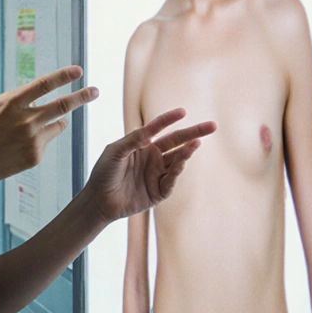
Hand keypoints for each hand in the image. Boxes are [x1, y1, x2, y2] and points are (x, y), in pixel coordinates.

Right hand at [0, 47, 98, 190]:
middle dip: (82, 97)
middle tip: (95, 91)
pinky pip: (47, 141)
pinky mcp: (34, 157)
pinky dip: (43, 136)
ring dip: (59, 119)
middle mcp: (24, 120)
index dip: (63, 76)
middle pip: (62, 105)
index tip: (78, 70)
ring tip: (53, 120)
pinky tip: (25, 141)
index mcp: (9, 103)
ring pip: (58, 124)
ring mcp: (31, 140)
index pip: (44, 84)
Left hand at [84, 108, 216, 223]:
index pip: (158, 129)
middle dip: (193, 133)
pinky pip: (172, 179)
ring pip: (177, 159)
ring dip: (187, 151)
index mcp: (141, 145)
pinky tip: (182, 160)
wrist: (99, 200)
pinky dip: (177, 170)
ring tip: (196, 142)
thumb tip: (148, 132)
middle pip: (176, 142)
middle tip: (212, 126)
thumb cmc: (104, 173)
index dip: (169, 120)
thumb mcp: (114, 153)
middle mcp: (152, 157)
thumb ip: (131, 141)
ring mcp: (158, 173)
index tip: (182, 111)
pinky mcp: (160, 190)